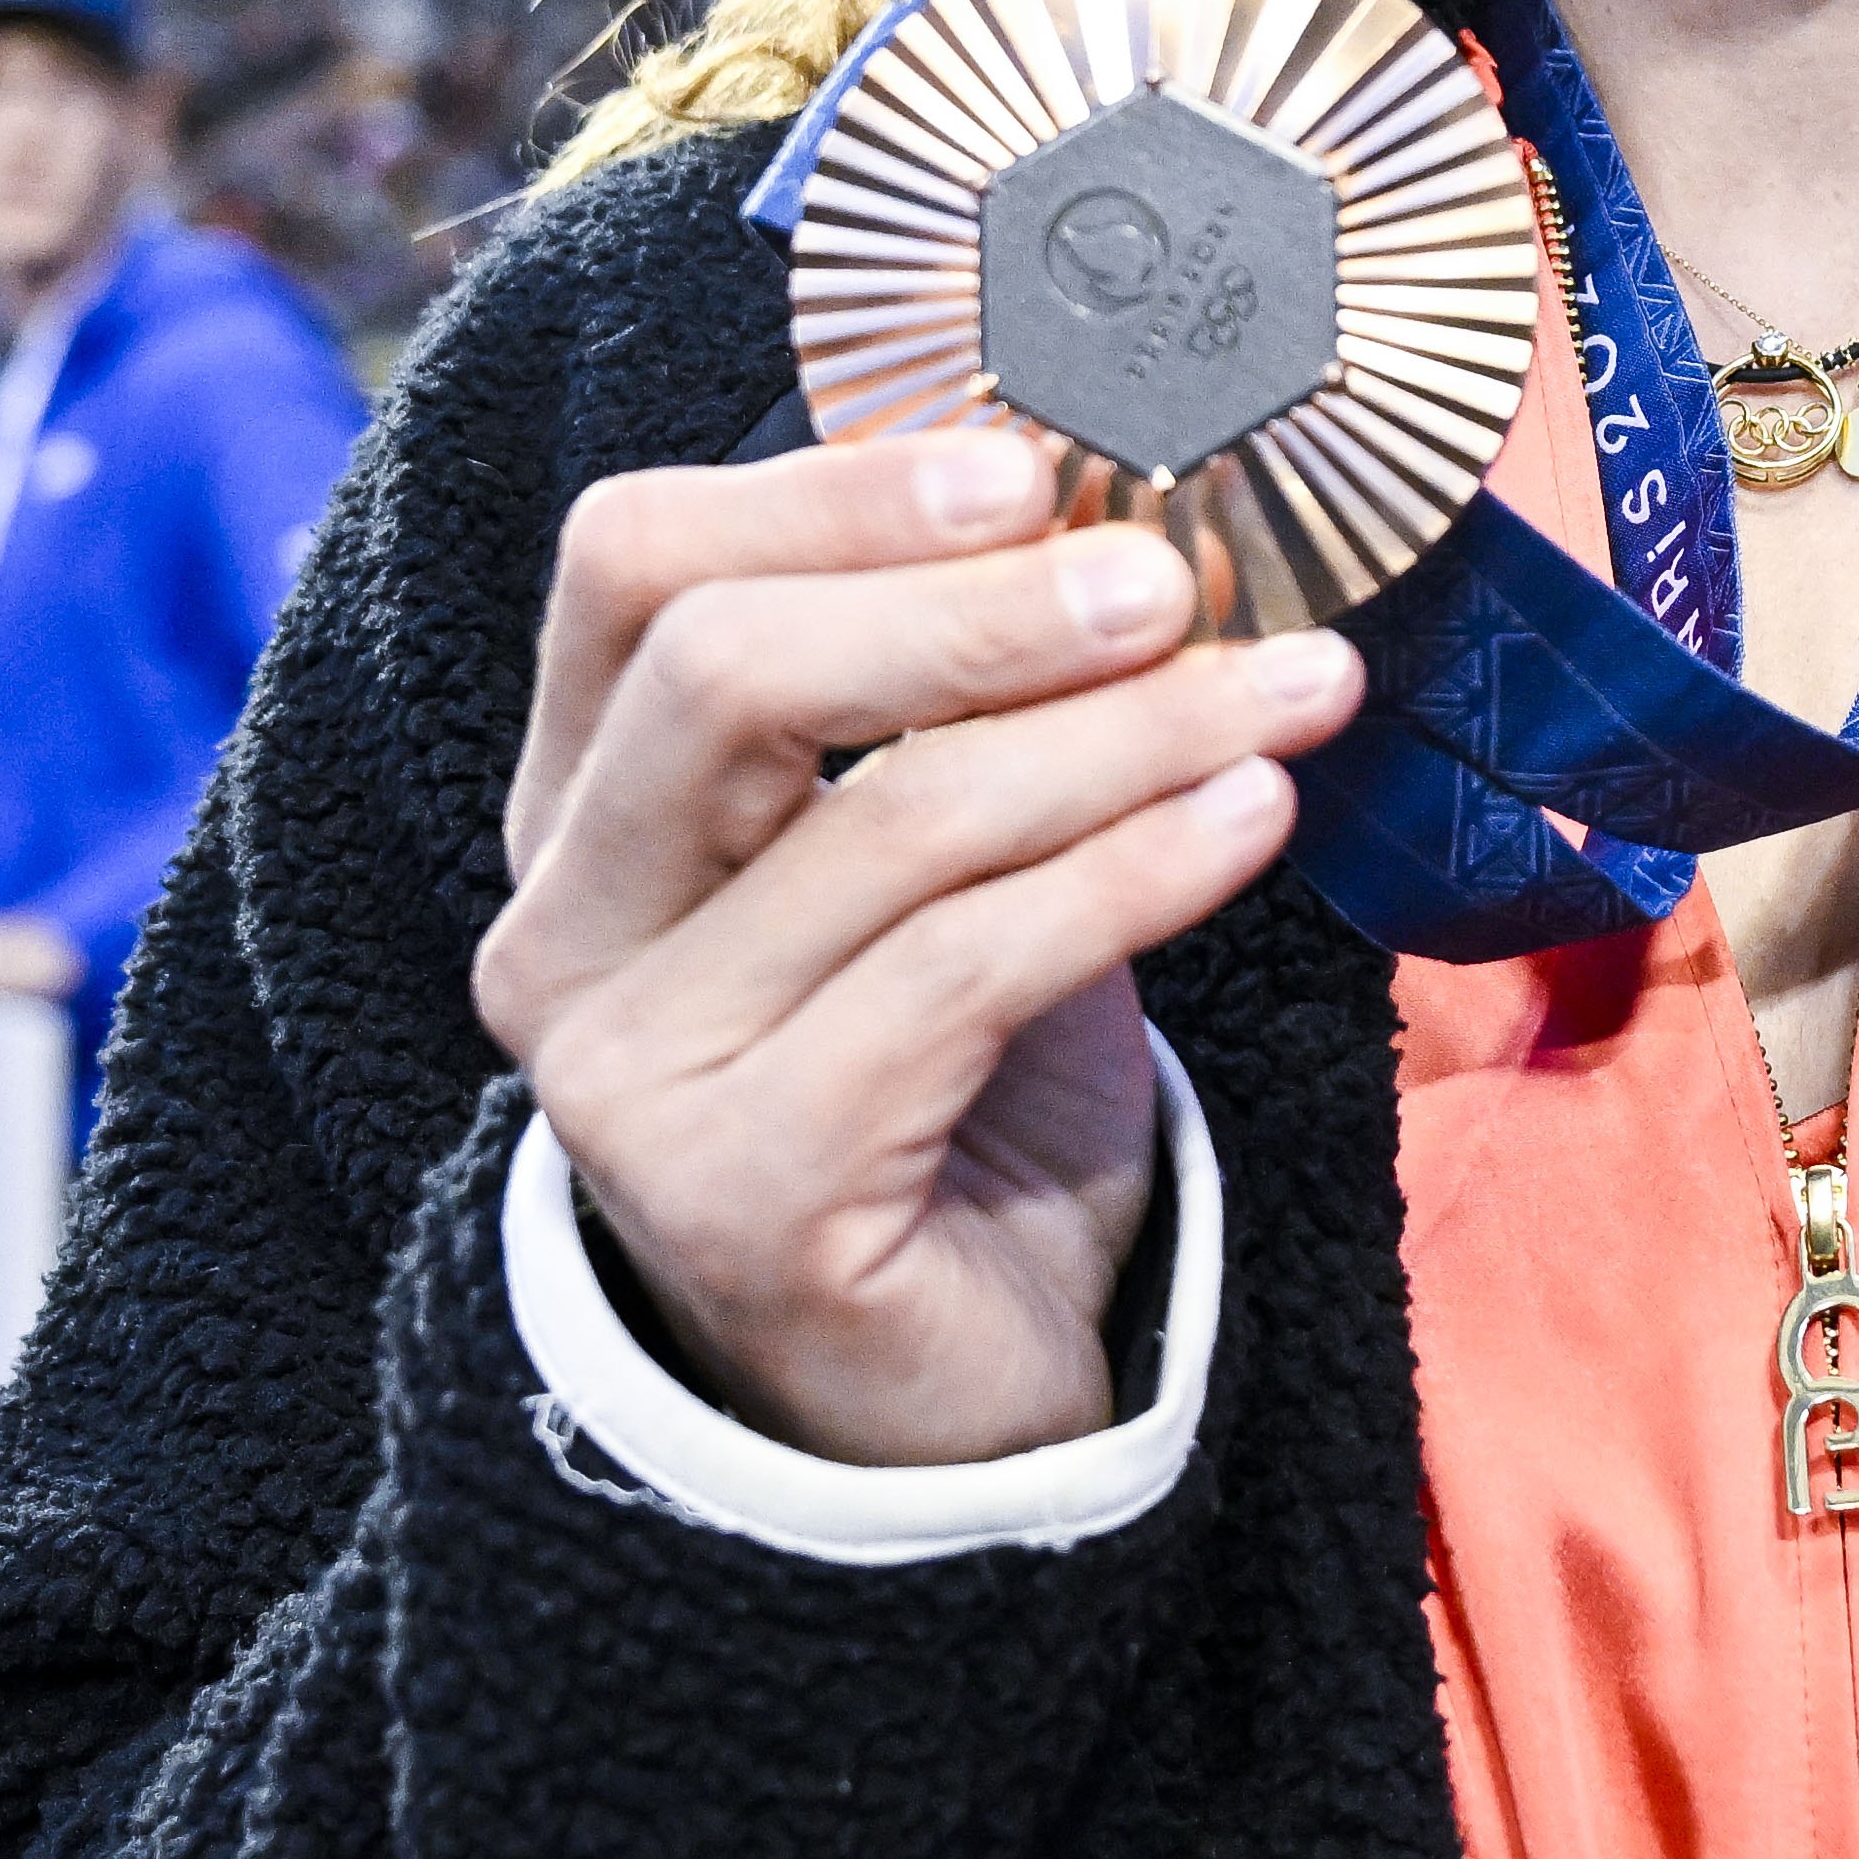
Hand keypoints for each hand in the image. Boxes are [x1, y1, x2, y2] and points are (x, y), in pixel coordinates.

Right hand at [476, 427, 1358, 1469]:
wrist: (956, 1394)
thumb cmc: (958, 1094)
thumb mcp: (949, 863)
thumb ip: (971, 709)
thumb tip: (1128, 516)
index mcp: (583, 810)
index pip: (630, 569)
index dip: (827, 494)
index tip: (1026, 464)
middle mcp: (563, 931)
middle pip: (723, 671)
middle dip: (972, 605)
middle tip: (1170, 574)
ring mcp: (628, 1072)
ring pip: (890, 827)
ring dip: (1124, 738)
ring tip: (1295, 691)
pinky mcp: (741, 1188)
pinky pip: (968, 971)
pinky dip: (1138, 872)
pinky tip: (1257, 817)